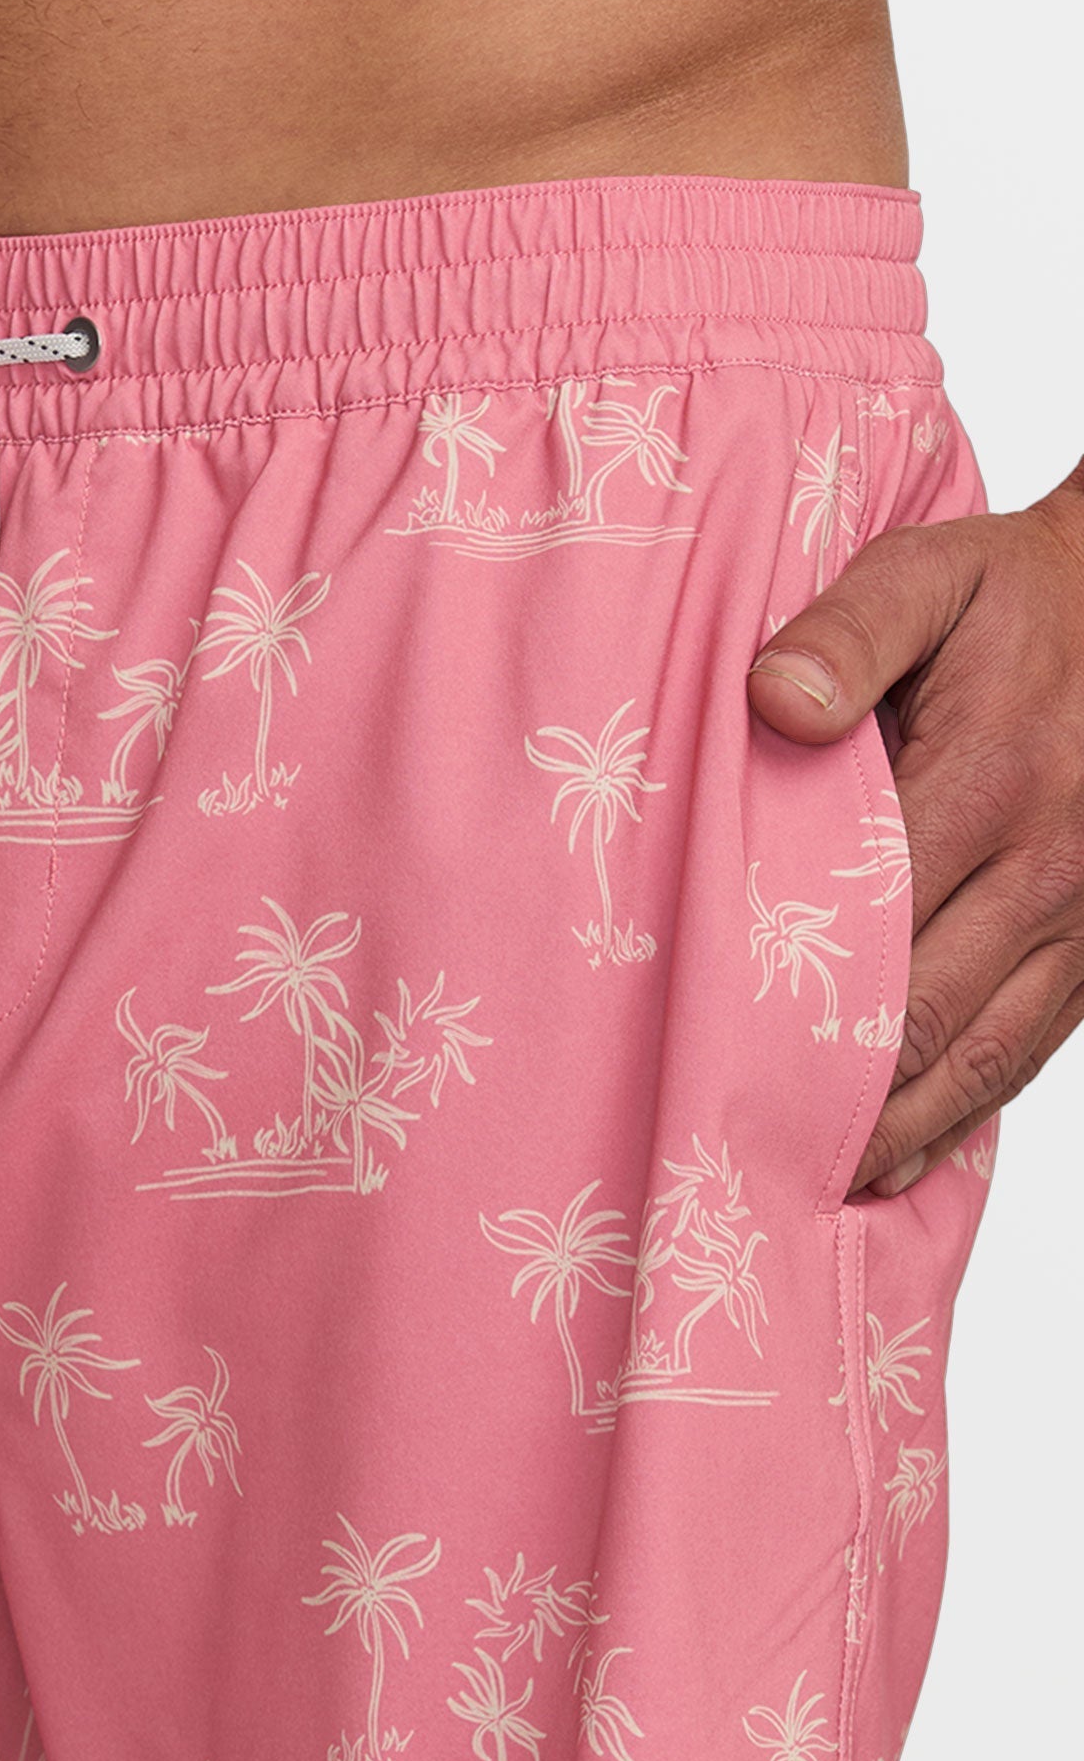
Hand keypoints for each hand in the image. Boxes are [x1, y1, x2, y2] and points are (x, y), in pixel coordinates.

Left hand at [746, 467, 1083, 1197]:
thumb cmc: (1019, 595)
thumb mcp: (929, 575)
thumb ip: (847, 633)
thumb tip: (774, 699)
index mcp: (992, 780)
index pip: (871, 921)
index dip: (790, 999)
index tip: (710, 1059)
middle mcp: (1050, 866)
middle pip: (926, 1012)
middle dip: (836, 1093)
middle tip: (737, 1156)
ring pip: (985, 1053)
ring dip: (900, 1127)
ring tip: (811, 1185)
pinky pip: (1036, 1046)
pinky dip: (968, 1108)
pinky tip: (905, 1155)